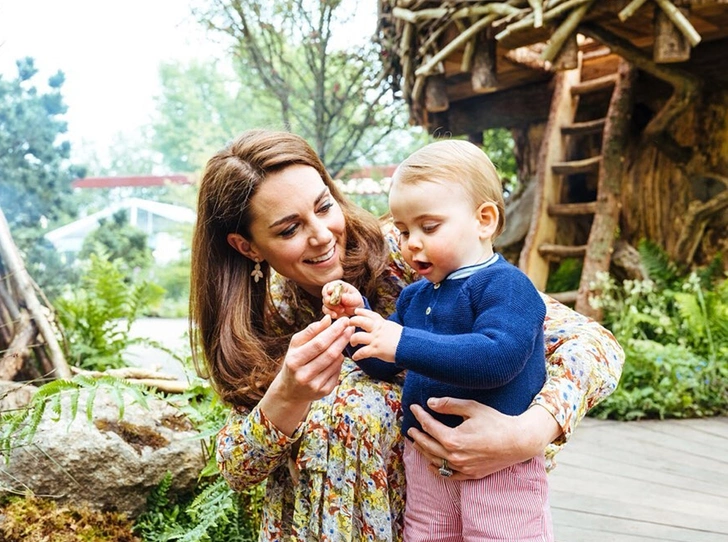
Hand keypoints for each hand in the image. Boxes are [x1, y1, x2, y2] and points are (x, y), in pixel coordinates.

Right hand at [260, 314, 352, 434]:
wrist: (290, 390)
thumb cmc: (295, 360)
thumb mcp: (296, 345)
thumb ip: (311, 331)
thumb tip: (328, 319)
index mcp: (294, 361)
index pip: (319, 343)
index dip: (334, 331)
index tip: (344, 320)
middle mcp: (304, 375)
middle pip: (330, 353)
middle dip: (342, 338)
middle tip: (350, 327)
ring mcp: (315, 386)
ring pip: (336, 362)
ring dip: (342, 349)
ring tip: (343, 339)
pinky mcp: (324, 392)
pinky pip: (338, 372)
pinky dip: (339, 362)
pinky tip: (337, 356)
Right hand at [322, 280, 362, 318]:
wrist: (356, 310)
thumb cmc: (356, 301)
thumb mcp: (356, 299)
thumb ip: (350, 298)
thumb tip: (343, 296)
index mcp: (339, 286)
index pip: (331, 285)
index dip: (329, 288)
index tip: (330, 292)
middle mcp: (332, 292)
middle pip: (325, 294)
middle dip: (328, 300)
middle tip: (335, 304)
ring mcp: (329, 300)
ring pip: (325, 303)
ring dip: (331, 307)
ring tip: (342, 310)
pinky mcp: (329, 308)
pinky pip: (325, 310)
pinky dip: (329, 313)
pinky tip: (335, 315)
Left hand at [349, 308, 401, 362]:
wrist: (410, 346)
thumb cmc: (403, 338)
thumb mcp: (392, 327)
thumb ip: (383, 326)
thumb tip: (379, 325)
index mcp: (381, 323)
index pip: (369, 314)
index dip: (361, 312)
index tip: (356, 311)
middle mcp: (377, 329)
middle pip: (360, 321)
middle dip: (352, 322)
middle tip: (348, 325)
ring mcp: (375, 339)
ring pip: (357, 336)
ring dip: (352, 340)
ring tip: (352, 343)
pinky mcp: (376, 350)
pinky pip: (362, 352)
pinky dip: (357, 355)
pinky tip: (355, 357)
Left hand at [407, 398, 560, 479]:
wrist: (518, 441)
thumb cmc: (496, 422)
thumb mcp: (472, 408)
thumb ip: (449, 405)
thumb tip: (430, 403)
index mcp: (453, 439)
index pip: (429, 426)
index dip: (420, 416)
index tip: (413, 408)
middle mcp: (455, 456)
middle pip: (428, 446)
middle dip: (417, 435)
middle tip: (410, 428)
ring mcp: (462, 468)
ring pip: (435, 461)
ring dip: (423, 451)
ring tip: (417, 443)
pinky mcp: (471, 474)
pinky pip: (448, 475)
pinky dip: (437, 470)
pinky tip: (432, 464)